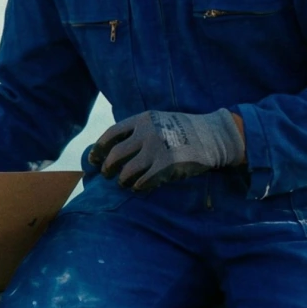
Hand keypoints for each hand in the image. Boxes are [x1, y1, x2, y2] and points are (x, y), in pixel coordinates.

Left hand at [88, 110, 244, 191]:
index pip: (111, 134)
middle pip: (115, 155)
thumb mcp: (160, 121)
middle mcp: (147, 133)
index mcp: (142, 120)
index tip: (94, 158)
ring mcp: (157, 149)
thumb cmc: (184, 130)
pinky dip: (137, 186)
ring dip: (122, 180)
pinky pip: (143, 181)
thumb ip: (139, 131)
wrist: (213, 135)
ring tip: (124, 183)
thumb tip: (114, 148)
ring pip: (127, 171)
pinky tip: (138, 187)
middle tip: (107, 174)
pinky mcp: (167, 165)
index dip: (98, 148)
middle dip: (107, 168)